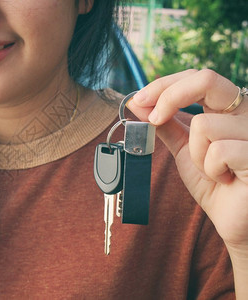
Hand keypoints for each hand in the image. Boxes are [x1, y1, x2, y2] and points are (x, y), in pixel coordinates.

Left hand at [127, 69, 247, 253]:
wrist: (234, 218)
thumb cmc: (214, 182)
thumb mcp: (184, 148)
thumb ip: (165, 125)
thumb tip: (136, 103)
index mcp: (229, 107)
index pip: (199, 77)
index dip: (165, 84)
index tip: (140, 101)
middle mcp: (247, 112)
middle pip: (206, 79)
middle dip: (170, 96)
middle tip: (153, 118)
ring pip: (204, 124)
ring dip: (196, 155)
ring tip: (212, 170)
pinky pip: (219, 150)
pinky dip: (211, 170)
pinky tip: (226, 179)